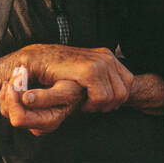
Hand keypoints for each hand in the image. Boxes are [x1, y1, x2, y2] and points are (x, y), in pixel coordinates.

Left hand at [0, 75, 85, 136]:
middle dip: (10, 95)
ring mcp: (31, 120)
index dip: (14, 100)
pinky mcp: (26, 113)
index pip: (19, 118)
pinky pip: (9, 106)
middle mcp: (38, 125)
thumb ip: (47, 97)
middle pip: (10, 115)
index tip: (14, 82)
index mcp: (47, 121)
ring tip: (16, 75)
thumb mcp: (65, 91)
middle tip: (15, 75)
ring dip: (8, 92)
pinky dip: (9, 93)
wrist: (77, 88)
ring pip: (6, 111)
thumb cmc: (74, 89)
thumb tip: (26, 99)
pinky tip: (16, 81)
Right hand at [17, 44, 133, 112]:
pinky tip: (80, 104)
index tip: (97, 102)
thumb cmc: (57, 72)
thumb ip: (101, 80)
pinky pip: (102, 97)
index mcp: (107, 56)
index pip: (128, 82)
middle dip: (109, 104)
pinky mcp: (89, 70)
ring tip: (85, 104)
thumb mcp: (83, 73)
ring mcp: (99, 62)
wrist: (34, 61)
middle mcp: (106, 57)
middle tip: (90, 106)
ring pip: (116, 96)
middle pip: (125, 91)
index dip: (115, 98)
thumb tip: (120, 96)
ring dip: (100, 106)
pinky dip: (92, 105)